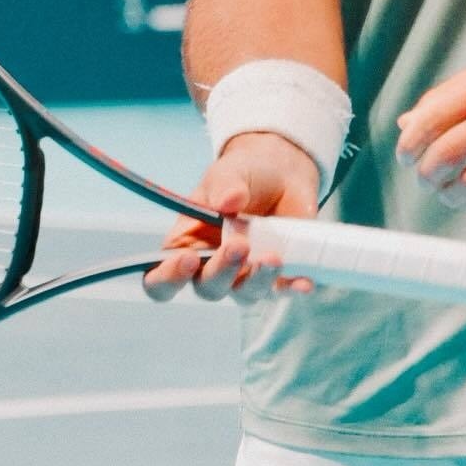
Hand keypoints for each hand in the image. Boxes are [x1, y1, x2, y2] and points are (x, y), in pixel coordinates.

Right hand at [142, 130, 319, 304]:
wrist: (281, 172)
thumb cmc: (242, 176)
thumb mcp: (228, 173)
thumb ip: (225, 185)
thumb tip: (228, 202)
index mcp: (184, 247)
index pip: (161, 278)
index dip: (168, 278)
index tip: (186, 260)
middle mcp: (211, 268)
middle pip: (208, 288)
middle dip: (222, 271)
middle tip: (240, 246)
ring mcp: (245, 275)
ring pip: (245, 294)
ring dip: (257, 280)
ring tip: (273, 257)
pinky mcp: (277, 276)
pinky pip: (283, 290)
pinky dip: (292, 288)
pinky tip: (303, 282)